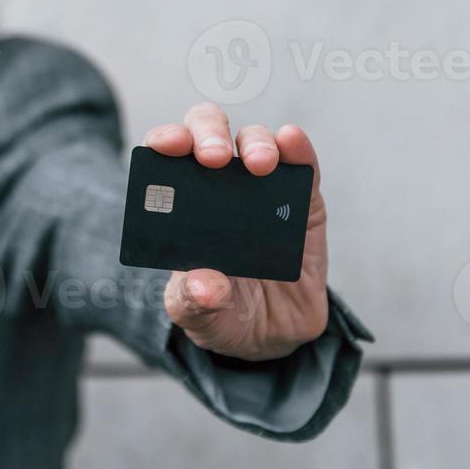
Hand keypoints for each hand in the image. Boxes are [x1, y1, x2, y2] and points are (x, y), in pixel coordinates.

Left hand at [149, 102, 328, 360]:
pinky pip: (303, 166)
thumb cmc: (221, 313)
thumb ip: (195, 302)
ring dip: (256, 143)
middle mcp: (219, 184)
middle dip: (210, 134)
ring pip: (256, 141)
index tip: (167, 146)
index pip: (167, 156)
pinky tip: (293, 141)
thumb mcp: (197, 315)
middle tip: (213, 157)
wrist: (271, 336)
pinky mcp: (304, 202)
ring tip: (259, 164)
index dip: (165, 140)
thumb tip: (204, 287)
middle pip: (210, 132)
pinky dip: (299, 150)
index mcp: (181, 202)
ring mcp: (263, 189)